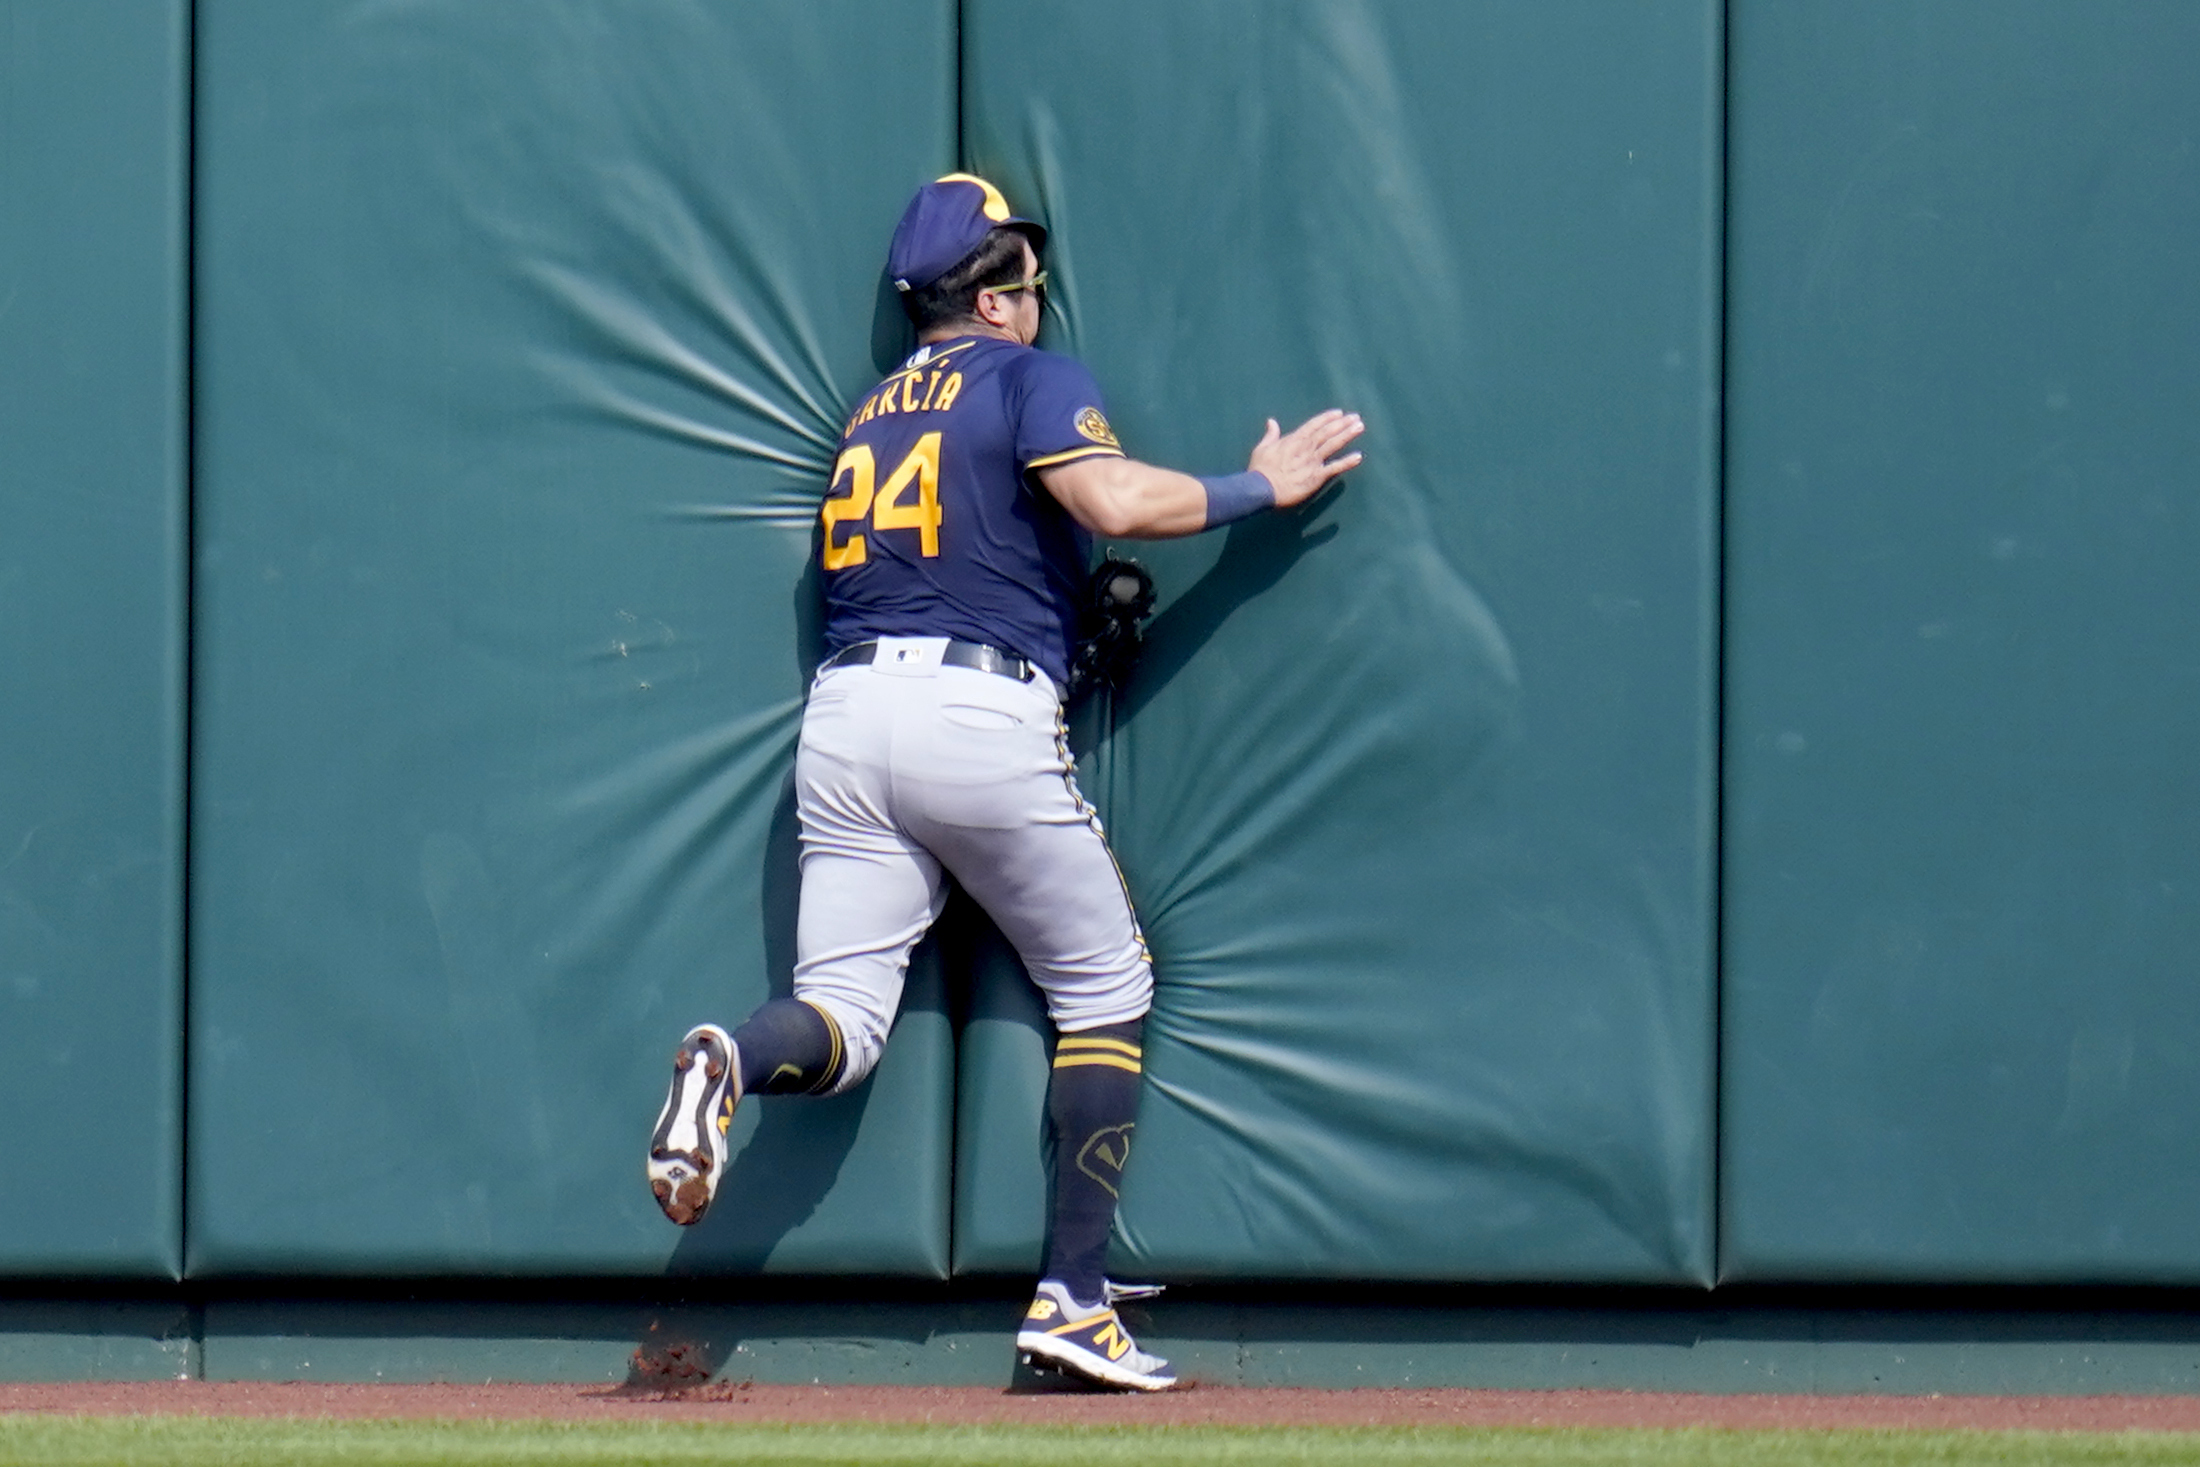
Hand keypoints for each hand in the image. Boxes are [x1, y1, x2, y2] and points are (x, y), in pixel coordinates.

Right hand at [1247, 409, 1364, 508]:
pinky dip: (1346, 462)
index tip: (1338, 413)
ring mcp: (1312, 462)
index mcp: (1293, 440)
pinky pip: (1334, 468)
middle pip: (1326, 432)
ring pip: (1332, 445)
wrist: (1261, 489)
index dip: (1326, 418)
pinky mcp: (1316, 477)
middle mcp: (1305, 448)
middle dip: (1342, 423)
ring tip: (1359, 427)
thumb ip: (1270, 434)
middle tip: (1355, 417)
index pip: (1313, 425)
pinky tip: (1358, 457)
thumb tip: (1271, 421)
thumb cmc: (1260, 470)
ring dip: (1347, 435)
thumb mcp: (1262, 448)